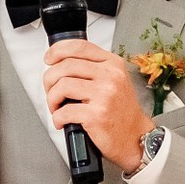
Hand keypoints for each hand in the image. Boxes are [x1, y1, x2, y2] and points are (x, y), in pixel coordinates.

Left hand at [43, 42, 152, 171]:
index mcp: (113, 64)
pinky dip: (57, 118)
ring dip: (52, 99)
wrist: (136, 136)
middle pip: (65, 66)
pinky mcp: (97, 115)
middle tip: (51, 90)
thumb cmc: (122, 111)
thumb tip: (61, 64)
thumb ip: (93, 69)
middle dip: (50, 80)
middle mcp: (110, 76)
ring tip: (56, 107)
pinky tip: (62, 121)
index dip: (57, 51)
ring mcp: (104, 95)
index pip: (79, 46)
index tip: (49, 59)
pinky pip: (64, 111)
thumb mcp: (114, 80)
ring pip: (62, 86)